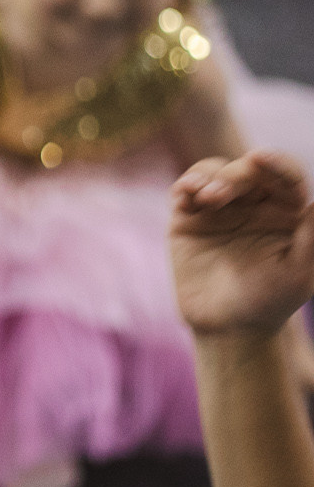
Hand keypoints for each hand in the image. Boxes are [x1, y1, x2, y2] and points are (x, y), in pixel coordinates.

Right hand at [171, 152, 313, 338]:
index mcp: (286, 213)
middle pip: (246, 171)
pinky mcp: (188, 218)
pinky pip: (184, 190)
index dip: (276, 164)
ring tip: (204, 198)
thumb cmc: (270, 302)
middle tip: (219, 196)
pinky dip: (186, 185)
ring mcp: (219, 209)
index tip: (261, 159)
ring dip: (208, 177)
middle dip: (234, 176)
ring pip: (214, 172)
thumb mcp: (298, 273)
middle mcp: (254, 205)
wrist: (227, 326)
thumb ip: (311, 236)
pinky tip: (188, 194)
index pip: (286, 177)